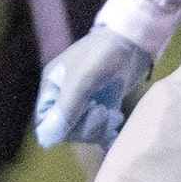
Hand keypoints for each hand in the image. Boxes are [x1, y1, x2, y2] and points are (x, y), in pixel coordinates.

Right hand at [33, 25, 151, 148]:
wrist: (134, 40)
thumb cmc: (102, 55)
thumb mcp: (82, 82)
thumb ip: (65, 110)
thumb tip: (46, 141)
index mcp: (52, 87)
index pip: (46, 122)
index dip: (61, 129)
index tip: (80, 120)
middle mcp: (65, 96)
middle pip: (67, 129)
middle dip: (86, 127)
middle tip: (102, 111)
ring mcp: (86, 101)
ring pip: (85, 130)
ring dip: (99, 128)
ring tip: (112, 114)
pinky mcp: (105, 103)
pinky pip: (100, 128)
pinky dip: (108, 131)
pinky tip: (116, 121)